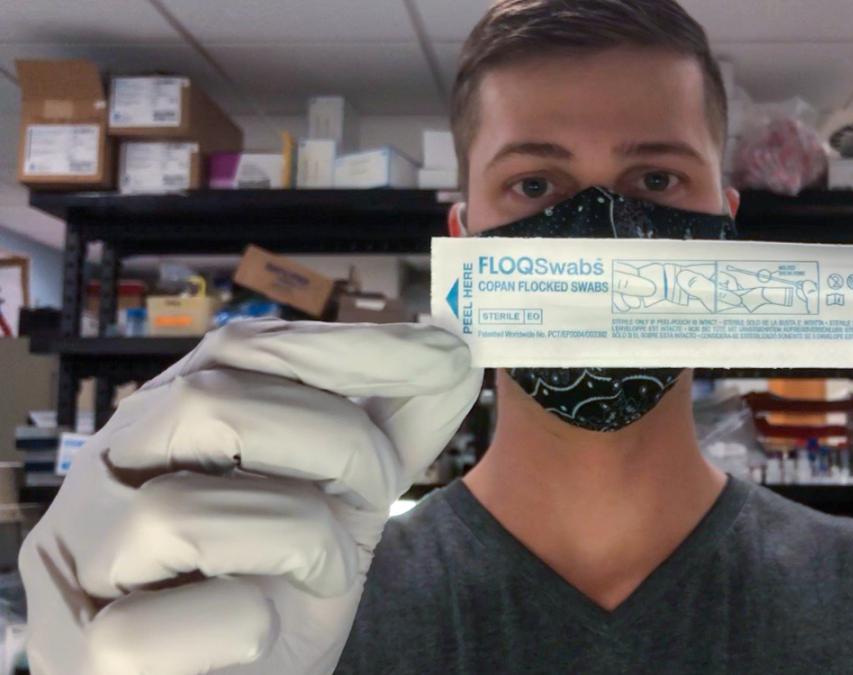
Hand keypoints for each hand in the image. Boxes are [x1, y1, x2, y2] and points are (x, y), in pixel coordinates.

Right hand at [18, 320, 481, 673]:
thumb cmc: (275, 593)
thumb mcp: (344, 502)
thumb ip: (391, 430)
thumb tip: (453, 348)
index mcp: (167, 425)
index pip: (241, 347)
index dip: (347, 347)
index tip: (444, 355)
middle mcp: (107, 477)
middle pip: (209, 404)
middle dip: (336, 444)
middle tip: (376, 495)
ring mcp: (80, 564)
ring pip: (182, 514)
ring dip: (301, 542)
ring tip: (323, 574)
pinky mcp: (84, 655)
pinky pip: (155, 629)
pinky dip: (242, 630)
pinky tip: (258, 636)